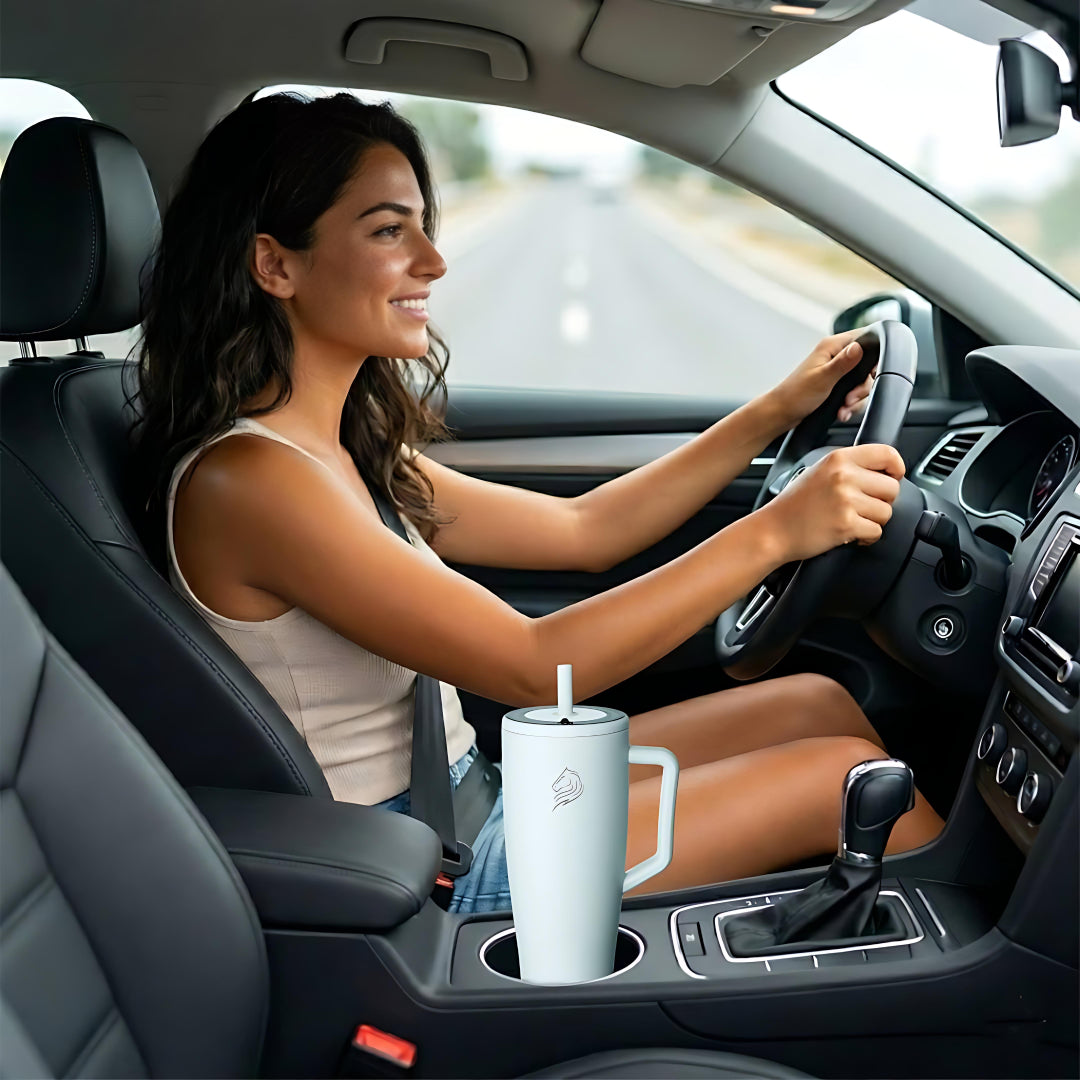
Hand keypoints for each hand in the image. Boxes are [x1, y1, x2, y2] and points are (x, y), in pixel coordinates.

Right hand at [756, 444, 904, 563]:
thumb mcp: (819, 471)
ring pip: (887, 512)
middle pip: (892, 488)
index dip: (897, 468)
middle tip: (863, 507)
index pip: (887, 454)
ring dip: (873, 521)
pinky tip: (851, 534)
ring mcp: (846, 500)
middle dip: (883, 502)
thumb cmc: (795, 505)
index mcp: (839, 459)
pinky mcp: (847, 524)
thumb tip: (883, 472)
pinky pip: (877, 531)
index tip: (893, 478)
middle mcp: (844, 476)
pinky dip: (866, 537)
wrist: (774, 530)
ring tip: (853, 520)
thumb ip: (849, 467)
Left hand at [768, 331, 875, 427]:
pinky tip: (842, 412)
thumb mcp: (823, 378)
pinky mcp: (835, 385)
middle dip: (862, 386)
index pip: (865, 338)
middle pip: (866, 365)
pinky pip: (852, 393)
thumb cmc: (795, 395)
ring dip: (856, 399)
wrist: (781, 414)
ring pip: (861, 382)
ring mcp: (835, 371)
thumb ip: (843, 362)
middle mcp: (835, 356)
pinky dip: (850, 405)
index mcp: (831, 346)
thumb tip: (860, 347)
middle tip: (850, 398)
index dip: (874, 355)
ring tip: (844, 408)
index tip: (870, 374)